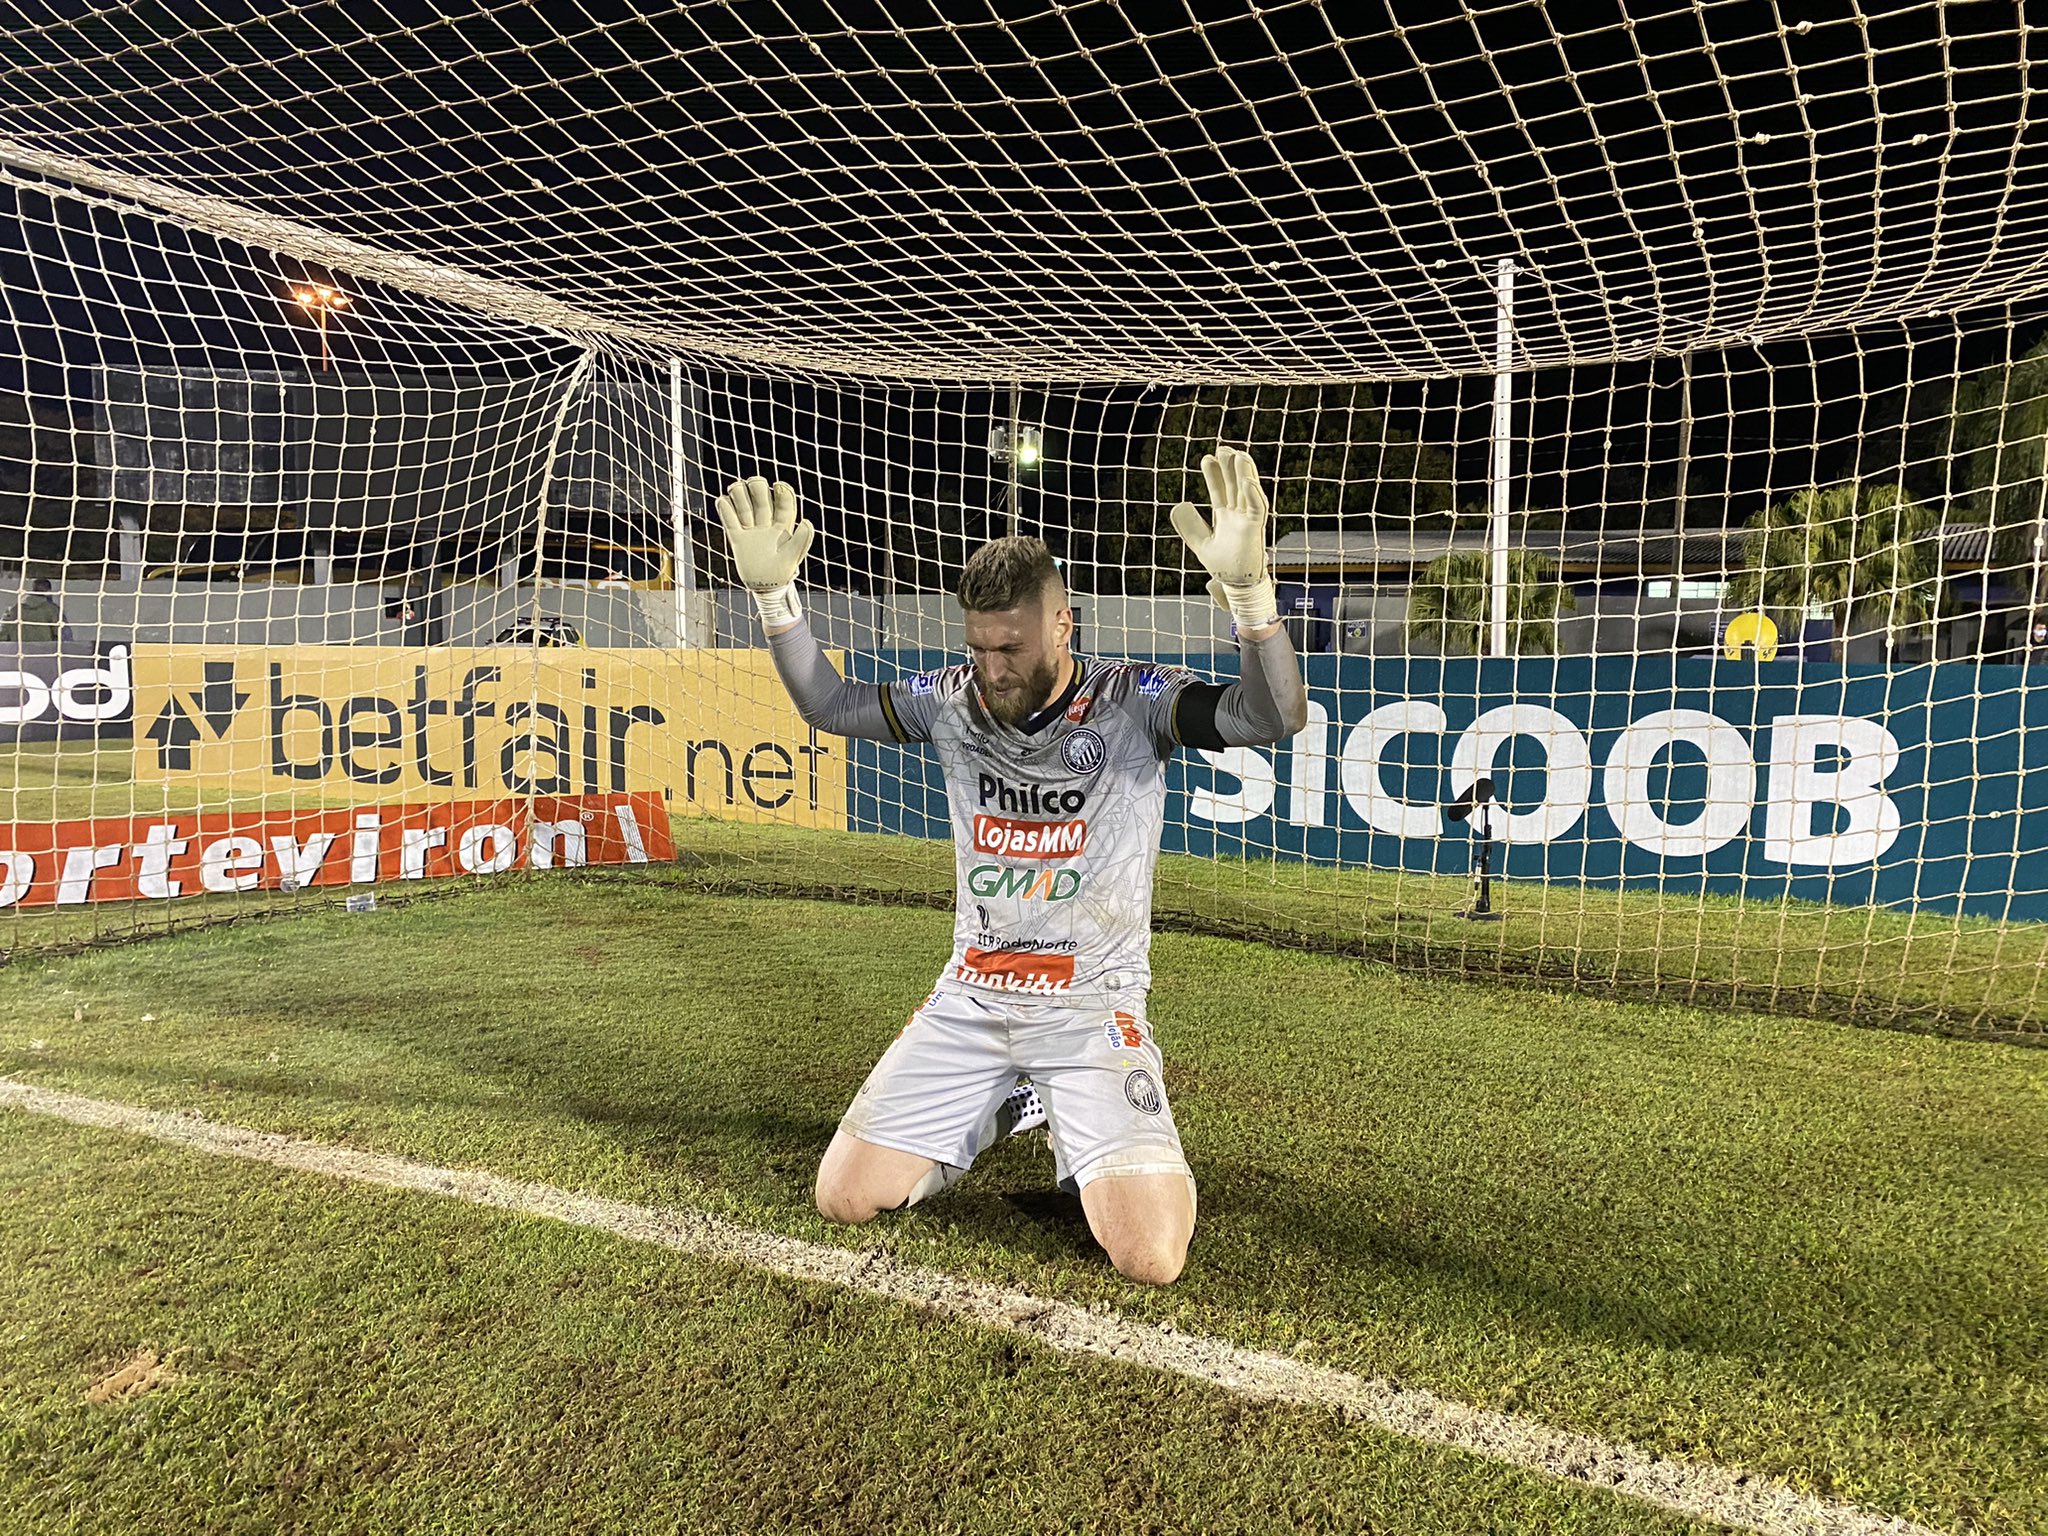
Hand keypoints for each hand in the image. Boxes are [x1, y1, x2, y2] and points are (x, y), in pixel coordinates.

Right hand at [715, 476, 813, 591]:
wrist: (766, 589)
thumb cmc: (782, 573)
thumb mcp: (794, 557)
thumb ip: (801, 539)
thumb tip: (807, 521)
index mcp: (784, 526)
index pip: (784, 503)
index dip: (782, 491)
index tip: (778, 485)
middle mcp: (767, 524)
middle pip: (761, 498)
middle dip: (757, 488)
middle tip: (754, 484)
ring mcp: (751, 530)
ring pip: (744, 505)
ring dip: (739, 494)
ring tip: (735, 488)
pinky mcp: (738, 539)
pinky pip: (729, 520)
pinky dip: (724, 509)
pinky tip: (722, 500)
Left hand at [1168, 446, 1277, 628]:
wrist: (1235, 586)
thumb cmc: (1224, 566)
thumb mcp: (1200, 543)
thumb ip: (1190, 526)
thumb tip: (1178, 506)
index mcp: (1225, 517)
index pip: (1219, 490)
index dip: (1214, 475)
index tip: (1207, 458)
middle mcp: (1238, 515)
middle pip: (1234, 485)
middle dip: (1230, 467)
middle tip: (1224, 447)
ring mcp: (1247, 521)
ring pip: (1247, 492)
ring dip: (1244, 474)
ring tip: (1238, 455)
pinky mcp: (1255, 530)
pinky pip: (1256, 509)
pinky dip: (1252, 495)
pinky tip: (1247, 481)